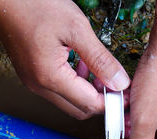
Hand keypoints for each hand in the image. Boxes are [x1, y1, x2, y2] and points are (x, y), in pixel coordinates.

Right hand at [0, 0, 129, 118]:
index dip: (111, 102)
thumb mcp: (76, 28)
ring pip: (69, 102)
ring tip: (95, 68)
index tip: (124, 93)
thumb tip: (119, 82)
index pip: (89, 104)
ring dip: (87, 92)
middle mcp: (39, 85)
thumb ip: (100, 59)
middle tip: (113, 81)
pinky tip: (79, 65)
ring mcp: (33, 83)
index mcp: (50, 76)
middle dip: (100, 100)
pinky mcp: (32, 76)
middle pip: (79, 110)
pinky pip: (58, 91)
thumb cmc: (33, 5)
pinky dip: (74, 85)